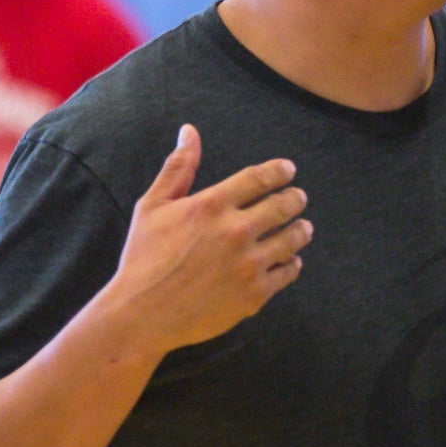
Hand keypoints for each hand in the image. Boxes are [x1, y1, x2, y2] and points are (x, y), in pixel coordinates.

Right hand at [101, 126, 311, 353]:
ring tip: (303, 228)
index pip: (260, 178)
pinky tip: (290, 260)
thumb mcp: (153, 206)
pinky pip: (287, 273)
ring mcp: (248, 265)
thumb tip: (190, 131)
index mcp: (212, 205)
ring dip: (301, 230)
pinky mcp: (255, 294)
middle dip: (295, 199)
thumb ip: (178, 168)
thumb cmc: (144, 258)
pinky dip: (292, 264)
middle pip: (283, 206)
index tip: (288, 170)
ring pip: (292, 240)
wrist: (142, 315)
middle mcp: (236, 232)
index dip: (279, 171)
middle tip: (298, 198)